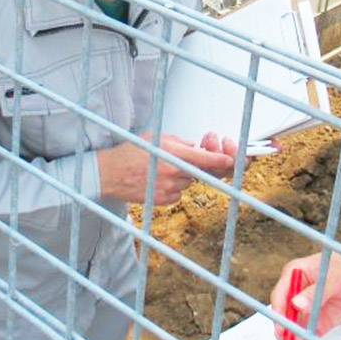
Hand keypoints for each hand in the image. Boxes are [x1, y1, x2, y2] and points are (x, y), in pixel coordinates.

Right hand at [98, 132, 237, 203]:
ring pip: (188, 182)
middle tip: (190, 163)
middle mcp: (174, 174)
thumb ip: (179, 143)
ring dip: (182, 176)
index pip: (206, 159)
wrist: (108, 174)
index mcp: (173, 155)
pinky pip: (177, 193)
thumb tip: (195, 148)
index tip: (232, 160)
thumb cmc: (130, 152)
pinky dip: (173, 187)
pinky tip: (157, 179)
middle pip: (199, 172)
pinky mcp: (163, 200)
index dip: (222, 160)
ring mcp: (169, 189)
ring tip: (162, 168)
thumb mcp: (156, 138)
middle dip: (199, 167)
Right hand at [269, 230, 340, 339]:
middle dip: (290, 334)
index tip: (283, 330)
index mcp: (294, 275)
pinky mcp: (319, 321)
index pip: (280, 297)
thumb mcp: (335, 276)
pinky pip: (311, 336)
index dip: (280, 314)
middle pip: (286, 317)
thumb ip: (314, 292)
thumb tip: (296, 304)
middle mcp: (296, 293)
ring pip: (297, 330)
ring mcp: (307, 308)